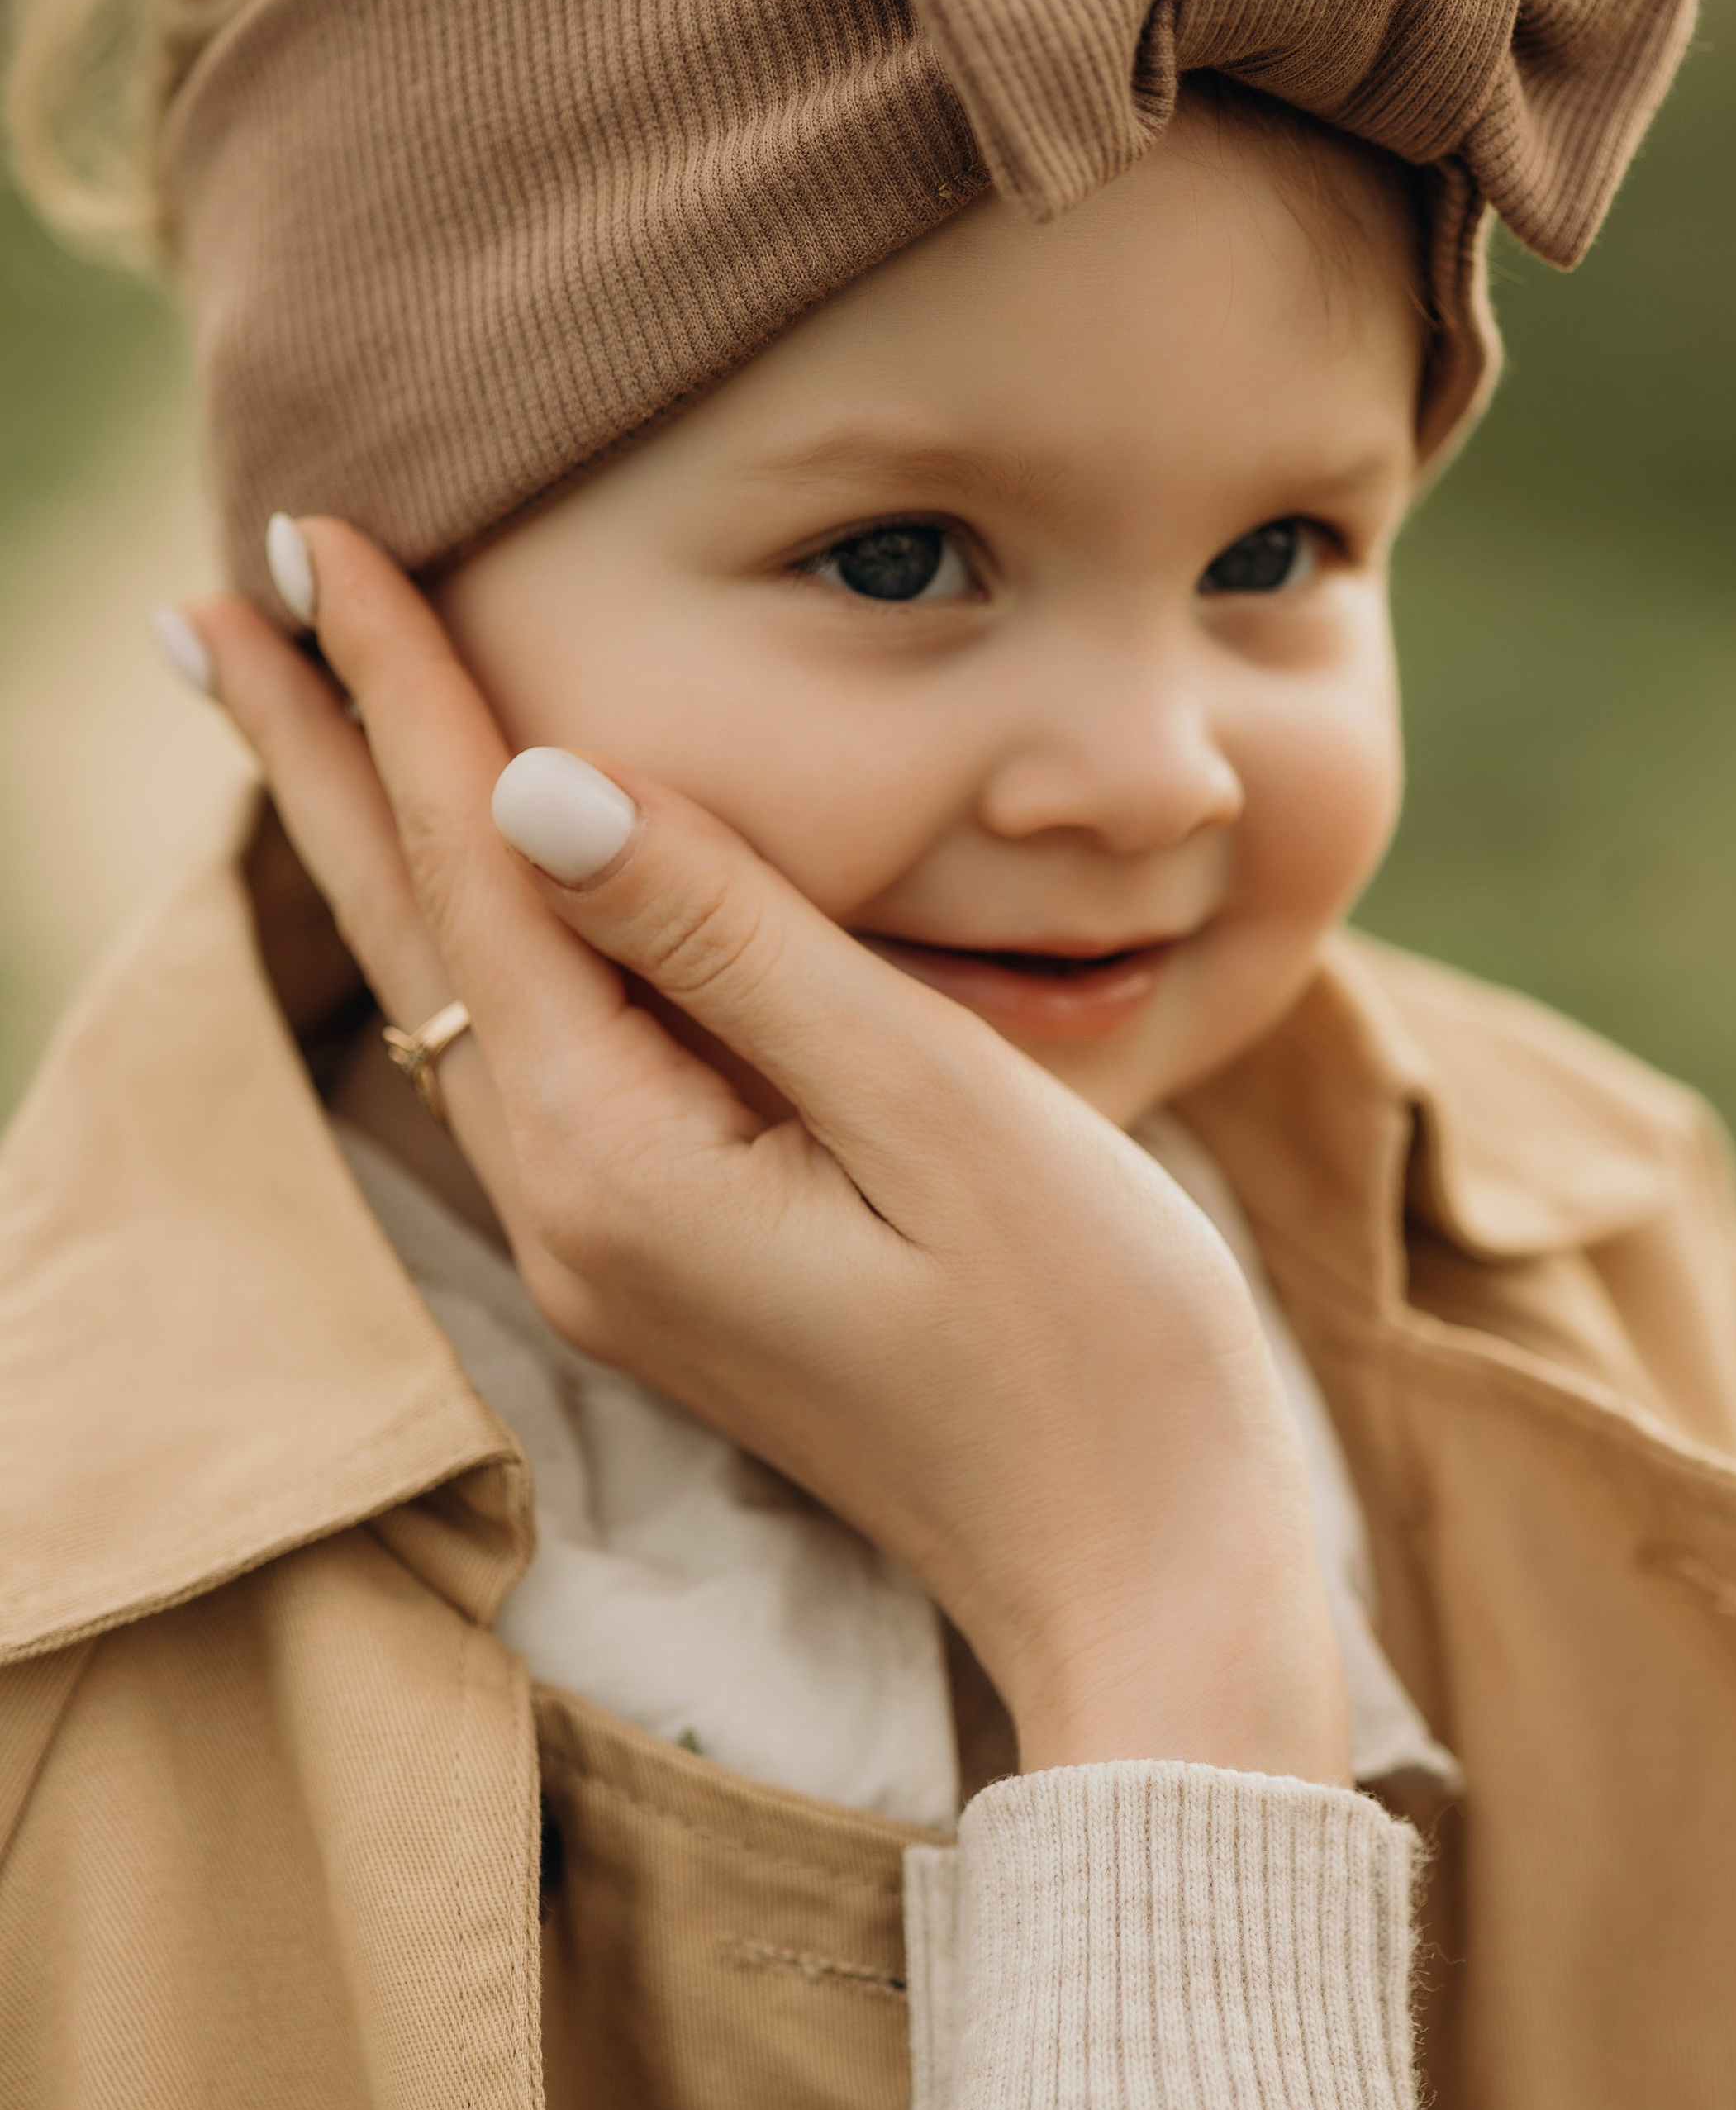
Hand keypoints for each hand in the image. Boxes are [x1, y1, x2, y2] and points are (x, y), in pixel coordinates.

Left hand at [190, 522, 1349, 1785]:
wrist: (1142, 1574)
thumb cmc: (1094, 1343)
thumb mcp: (934, 1113)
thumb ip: (733, 944)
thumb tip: (538, 786)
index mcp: (628, 1164)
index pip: (484, 873)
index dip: (407, 694)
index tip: (322, 534)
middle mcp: (578, 1215)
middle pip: (418, 939)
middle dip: (321, 756)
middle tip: (220, 599)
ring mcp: (614, 1256)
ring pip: (456, 1000)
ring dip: (378, 843)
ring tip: (293, 713)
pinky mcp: (671, 1270)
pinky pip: (527, 1063)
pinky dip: (472, 942)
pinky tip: (462, 897)